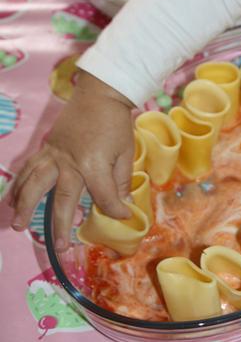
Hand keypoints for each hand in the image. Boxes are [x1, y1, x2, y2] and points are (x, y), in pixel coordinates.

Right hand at [10, 70, 134, 250]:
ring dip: (26, 206)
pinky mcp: (47, 148)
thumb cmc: (116, 124)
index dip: (115, 210)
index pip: (104, 198)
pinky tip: (12, 198)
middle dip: (61, 225)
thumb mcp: (126, 152)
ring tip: (19, 225)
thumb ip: (121, 181)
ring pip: (35, 184)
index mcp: (94, 165)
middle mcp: (70, 163)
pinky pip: (29, 168)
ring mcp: (55, 155)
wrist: (99, 94)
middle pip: (63, 200)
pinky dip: (19, 184)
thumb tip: (123, 205)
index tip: (123, 215)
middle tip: (58, 247)